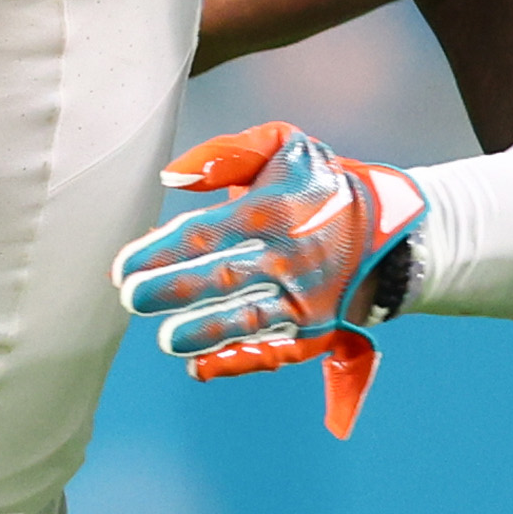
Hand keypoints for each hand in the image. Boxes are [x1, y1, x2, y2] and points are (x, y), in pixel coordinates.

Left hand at [111, 121, 429, 437]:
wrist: (389, 228)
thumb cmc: (319, 184)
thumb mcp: (283, 145)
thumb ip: (225, 155)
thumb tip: (172, 178)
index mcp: (275, 210)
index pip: (207, 234)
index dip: (161, 251)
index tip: (124, 267)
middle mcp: (290, 257)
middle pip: (223, 279)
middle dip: (173, 292)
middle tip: (133, 300)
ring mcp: (304, 298)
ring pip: (248, 320)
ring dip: (204, 332)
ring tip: (166, 339)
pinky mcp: (316, 329)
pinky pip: (275, 350)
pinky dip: (239, 361)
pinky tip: (201, 367)